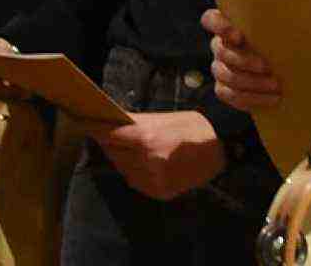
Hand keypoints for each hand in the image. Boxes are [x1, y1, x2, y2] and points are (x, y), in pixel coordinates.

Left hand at [90, 110, 226, 200]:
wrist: (223, 149)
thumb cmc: (194, 127)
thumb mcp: (166, 118)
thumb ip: (138, 124)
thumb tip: (113, 122)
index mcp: (148, 138)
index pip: (112, 135)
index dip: (97, 129)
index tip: (87, 123)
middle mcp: (148, 161)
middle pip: (115, 153)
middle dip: (109, 143)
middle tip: (103, 134)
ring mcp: (155, 180)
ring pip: (124, 170)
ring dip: (120, 158)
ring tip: (120, 148)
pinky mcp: (161, 192)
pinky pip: (137, 183)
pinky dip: (133, 172)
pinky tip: (137, 162)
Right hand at [201, 8, 281, 110]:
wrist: (283, 67)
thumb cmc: (283, 38)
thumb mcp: (280, 25)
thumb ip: (278, 18)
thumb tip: (300, 5)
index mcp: (228, 25)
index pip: (210, 19)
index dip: (219, 27)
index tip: (239, 35)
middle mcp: (220, 45)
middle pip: (223, 52)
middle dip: (245, 61)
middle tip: (267, 66)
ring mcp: (219, 67)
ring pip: (226, 75)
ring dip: (251, 82)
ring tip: (276, 85)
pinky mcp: (223, 88)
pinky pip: (229, 95)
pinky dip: (251, 99)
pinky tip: (272, 99)